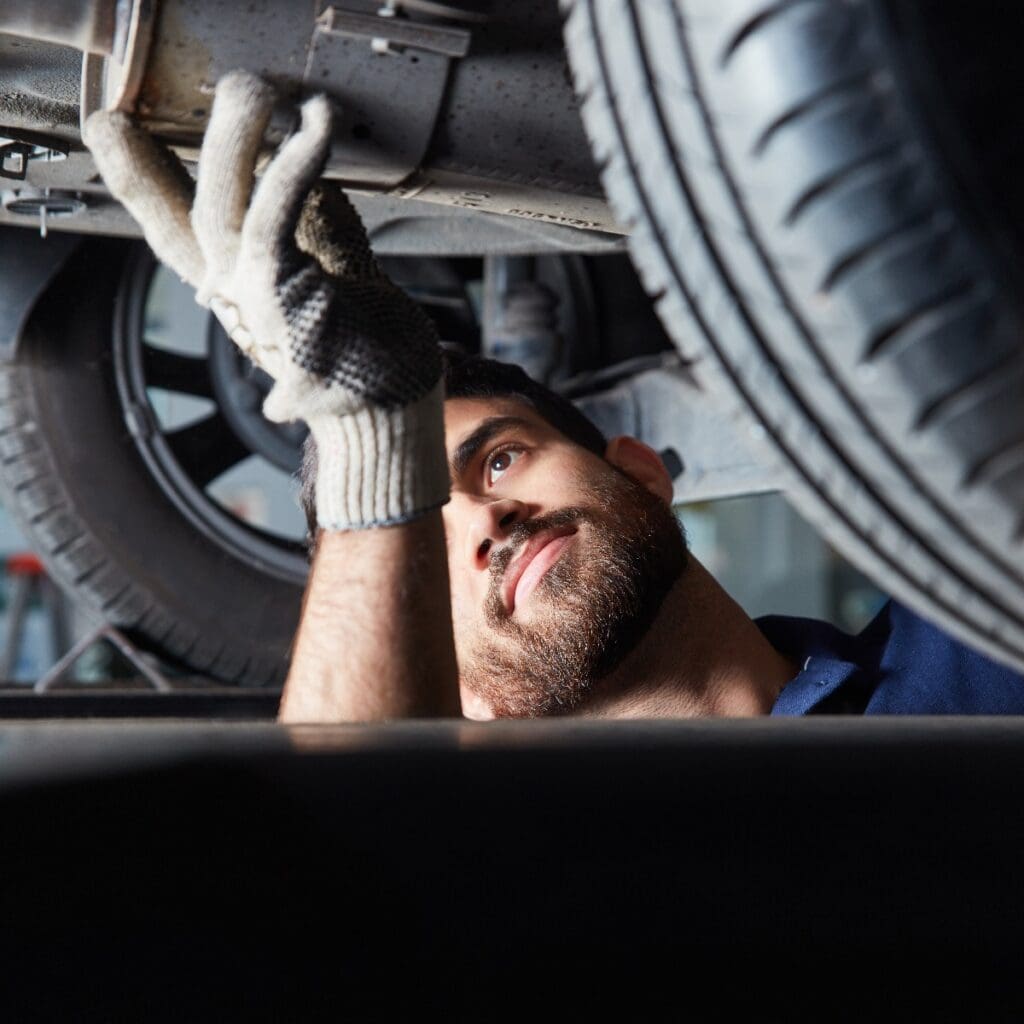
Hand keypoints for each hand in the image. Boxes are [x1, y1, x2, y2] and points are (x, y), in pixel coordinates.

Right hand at [82, 71, 448, 530]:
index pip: (178, 232)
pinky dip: (290, 168)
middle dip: (168, 150)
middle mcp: (236, 299)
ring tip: (254, 86)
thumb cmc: (374, 354)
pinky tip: (313, 130)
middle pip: (186, 215)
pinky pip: (273, 217)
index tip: (113, 131)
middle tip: (205, 94)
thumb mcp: (341, 284)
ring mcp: (254, 302)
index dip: (144, 182)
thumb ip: (324, 239)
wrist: (391, 411)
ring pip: (220, 206)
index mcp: (243, 294)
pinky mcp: (284, 297)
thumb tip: (322, 189)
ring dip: (233, 139)